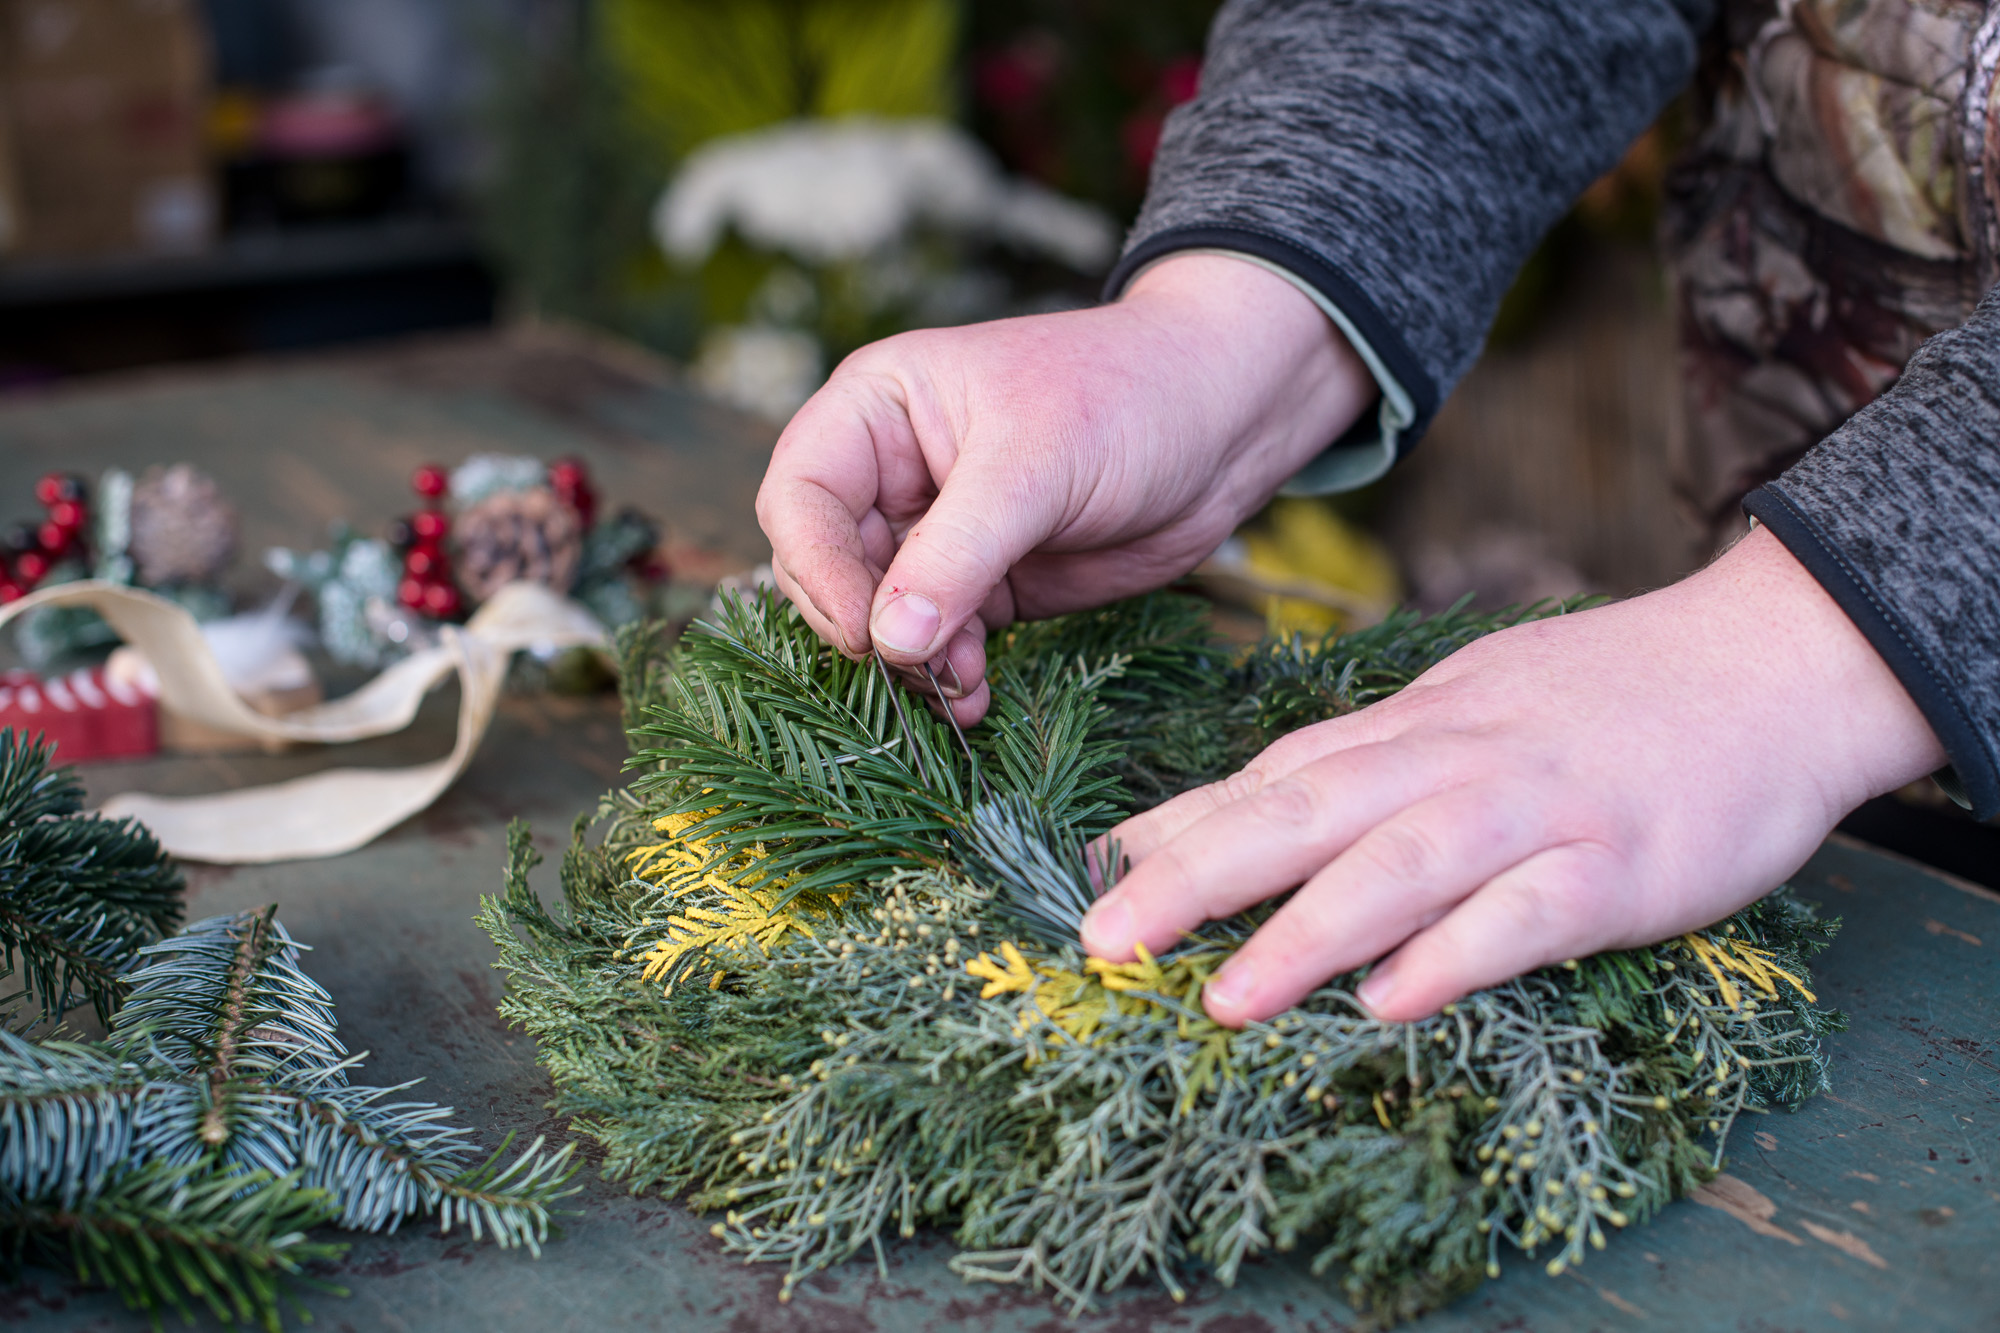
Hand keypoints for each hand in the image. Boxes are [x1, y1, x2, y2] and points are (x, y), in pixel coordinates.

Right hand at [756, 254, 1375, 721]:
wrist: (1228, 421)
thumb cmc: (1128, 398)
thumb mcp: (1035, 467)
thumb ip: (956, 555)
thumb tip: (887, 641)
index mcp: (878, 409)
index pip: (800, 494)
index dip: (816, 567)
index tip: (861, 632)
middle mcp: (891, 472)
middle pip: (827, 567)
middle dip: (865, 626)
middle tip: (917, 671)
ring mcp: (935, 534)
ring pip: (880, 616)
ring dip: (909, 664)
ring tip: (962, 693)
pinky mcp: (984, 586)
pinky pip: (937, 643)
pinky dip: (948, 676)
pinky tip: (977, 699)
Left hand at [1079, 526, 1947, 1024]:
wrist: (1773, 659)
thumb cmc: (1605, 701)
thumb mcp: (1469, 709)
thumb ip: (1370, 763)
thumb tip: (1254, 813)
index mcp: (1412, 729)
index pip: (1274, 776)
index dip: (1177, 826)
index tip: (1083, 873)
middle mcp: (1454, 760)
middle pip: (1306, 812)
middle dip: (1194, 877)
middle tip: (1099, 940)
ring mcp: (1536, 810)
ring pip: (1402, 864)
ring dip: (1307, 930)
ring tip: (1222, 997)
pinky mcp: (1619, 865)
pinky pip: (1527, 913)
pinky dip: (1458, 955)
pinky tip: (1392, 1004)